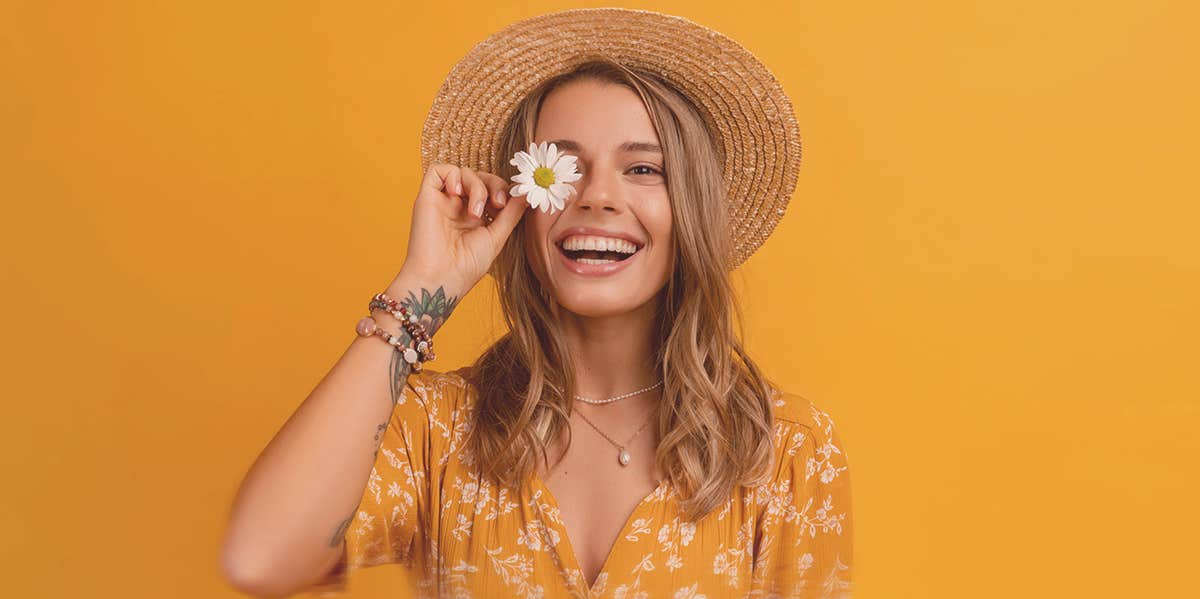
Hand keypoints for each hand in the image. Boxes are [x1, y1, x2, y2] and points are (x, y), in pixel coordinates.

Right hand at [396, 163, 527, 295]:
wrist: (441, 278)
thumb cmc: (467, 266)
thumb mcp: (497, 237)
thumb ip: (511, 213)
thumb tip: (526, 193)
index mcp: (475, 218)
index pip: (492, 190)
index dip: (504, 190)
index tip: (512, 203)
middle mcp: (458, 207)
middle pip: (480, 177)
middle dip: (494, 185)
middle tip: (498, 203)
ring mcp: (443, 201)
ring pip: (464, 173)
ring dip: (476, 187)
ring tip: (475, 213)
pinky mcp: (427, 197)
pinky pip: (439, 170)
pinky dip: (453, 176)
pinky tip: (456, 194)